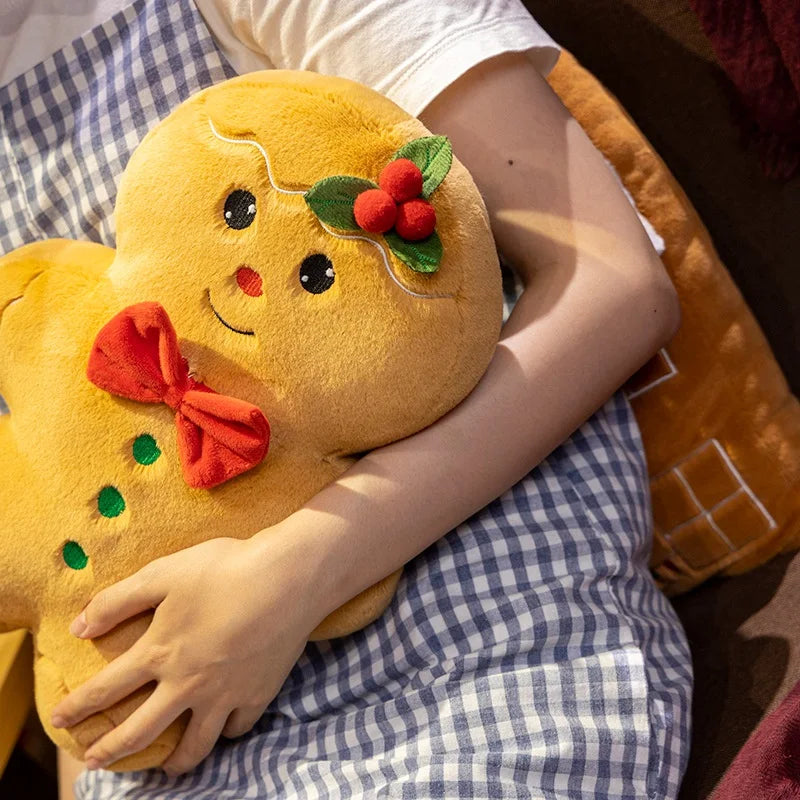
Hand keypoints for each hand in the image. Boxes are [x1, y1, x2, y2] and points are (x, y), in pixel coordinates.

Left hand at [51, 532, 327, 775]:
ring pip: (194, 745)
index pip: (107, 688)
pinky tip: (222, 728)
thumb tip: (78, 626)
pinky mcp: (258, 694)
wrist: (288, 578)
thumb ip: (118, 600)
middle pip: (141, 731)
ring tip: (167, 769)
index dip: (79, 706)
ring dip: (173, 763)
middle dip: (112, 751)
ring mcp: (225, 695)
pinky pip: (237, 728)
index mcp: (160, 652)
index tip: (60, 718)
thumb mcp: (165, 573)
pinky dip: (226, 733)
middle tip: (95, 762)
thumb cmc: (225, 568)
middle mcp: (188, 684)